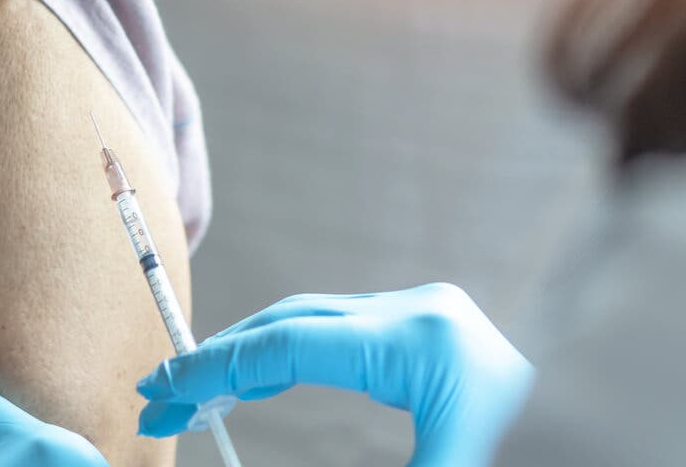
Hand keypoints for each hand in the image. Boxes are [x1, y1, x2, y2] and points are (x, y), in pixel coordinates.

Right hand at [136, 283, 533, 466]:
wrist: (601, 428)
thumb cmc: (527, 448)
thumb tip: (262, 449)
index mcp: (415, 344)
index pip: (287, 342)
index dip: (214, 367)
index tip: (163, 391)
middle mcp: (415, 312)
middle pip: (288, 320)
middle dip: (217, 357)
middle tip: (159, 395)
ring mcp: (423, 313)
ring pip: (310, 318)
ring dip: (249, 353)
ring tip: (196, 391)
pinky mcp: (429, 326)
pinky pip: (339, 328)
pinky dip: (290, 352)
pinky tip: (258, 379)